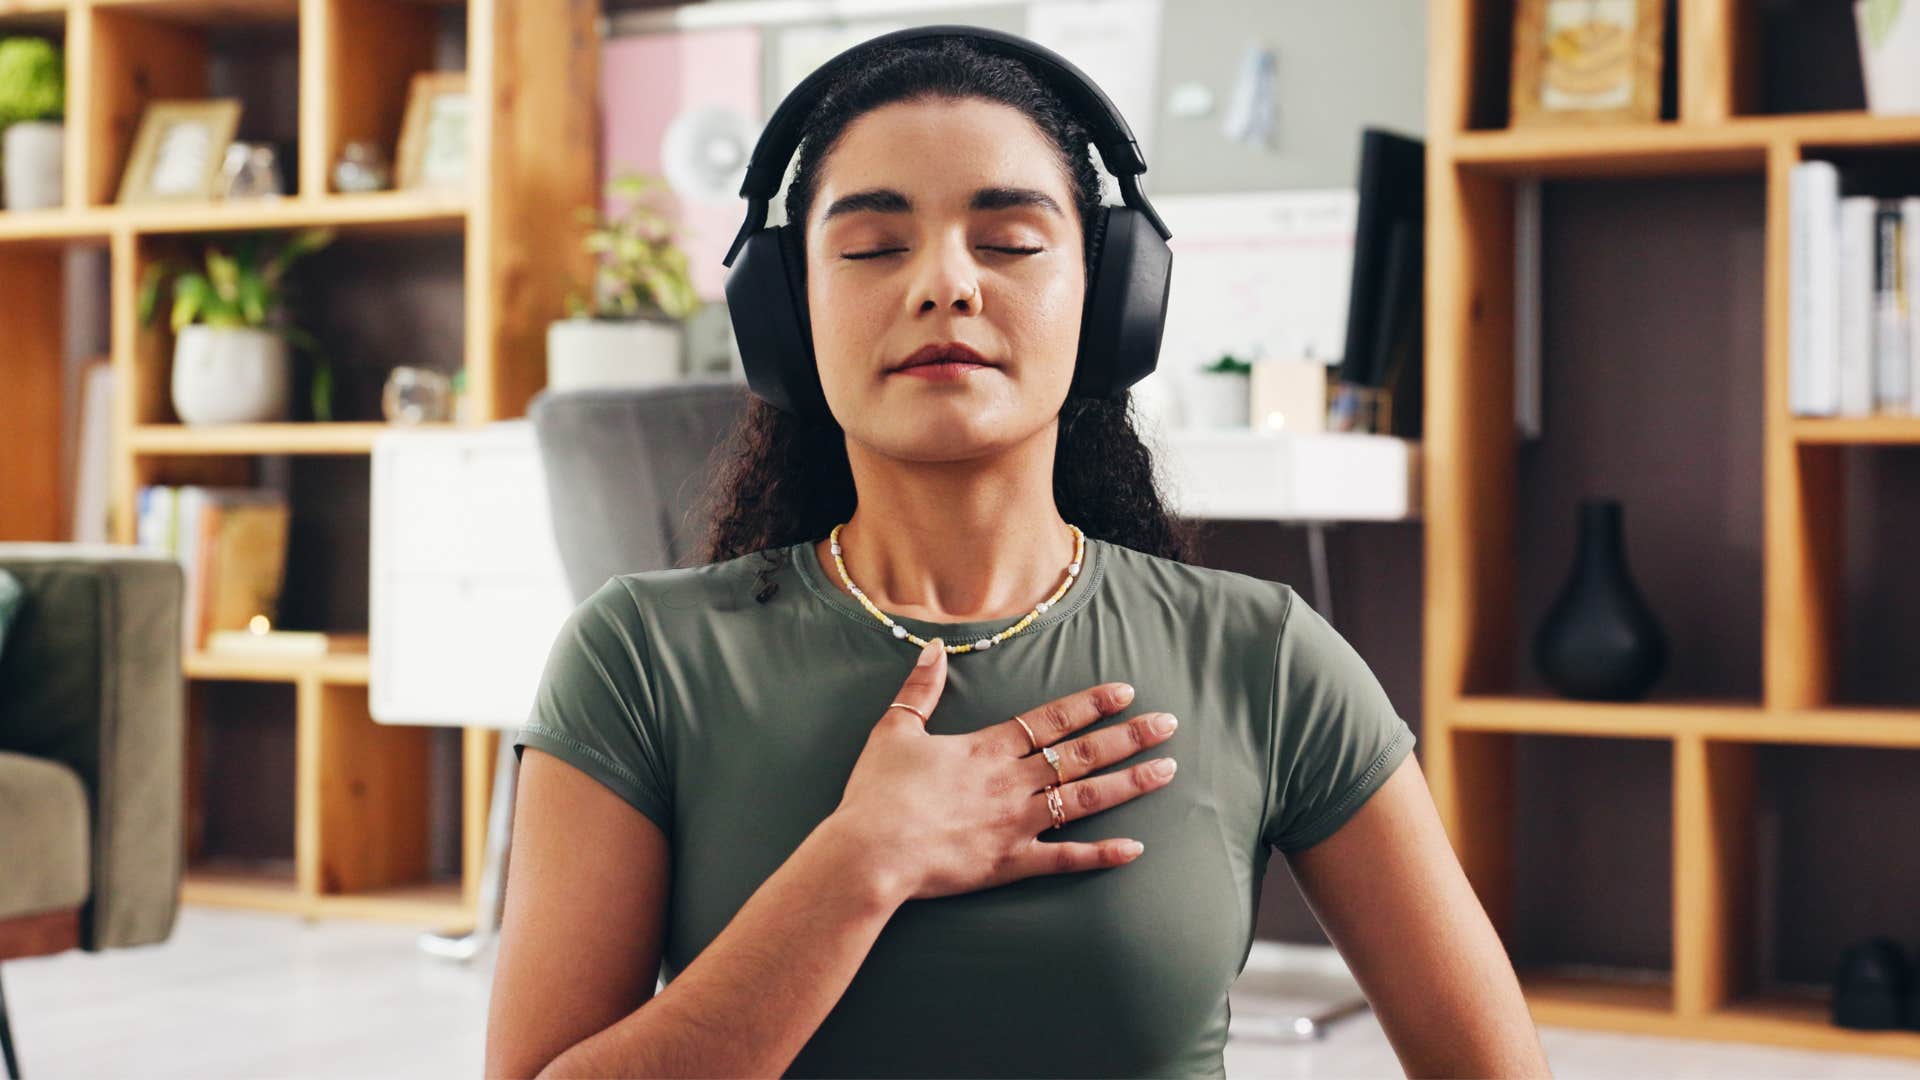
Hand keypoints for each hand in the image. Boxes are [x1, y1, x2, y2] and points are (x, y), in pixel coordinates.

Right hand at [831, 636, 1178, 903]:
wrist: (870, 855)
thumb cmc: (877, 795)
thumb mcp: (894, 730)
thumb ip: (920, 689)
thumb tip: (934, 648)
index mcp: (988, 748)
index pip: (1052, 719)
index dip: (1091, 704)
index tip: (1126, 692)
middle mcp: (1012, 781)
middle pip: (1082, 754)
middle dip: (1129, 737)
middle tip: (1168, 725)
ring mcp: (1017, 824)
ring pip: (1086, 800)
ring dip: (1129, 784)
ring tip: (1167, 771)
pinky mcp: (1012, 864)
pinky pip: (1065, 859)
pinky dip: (1101, 855)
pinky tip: (1134, 848)